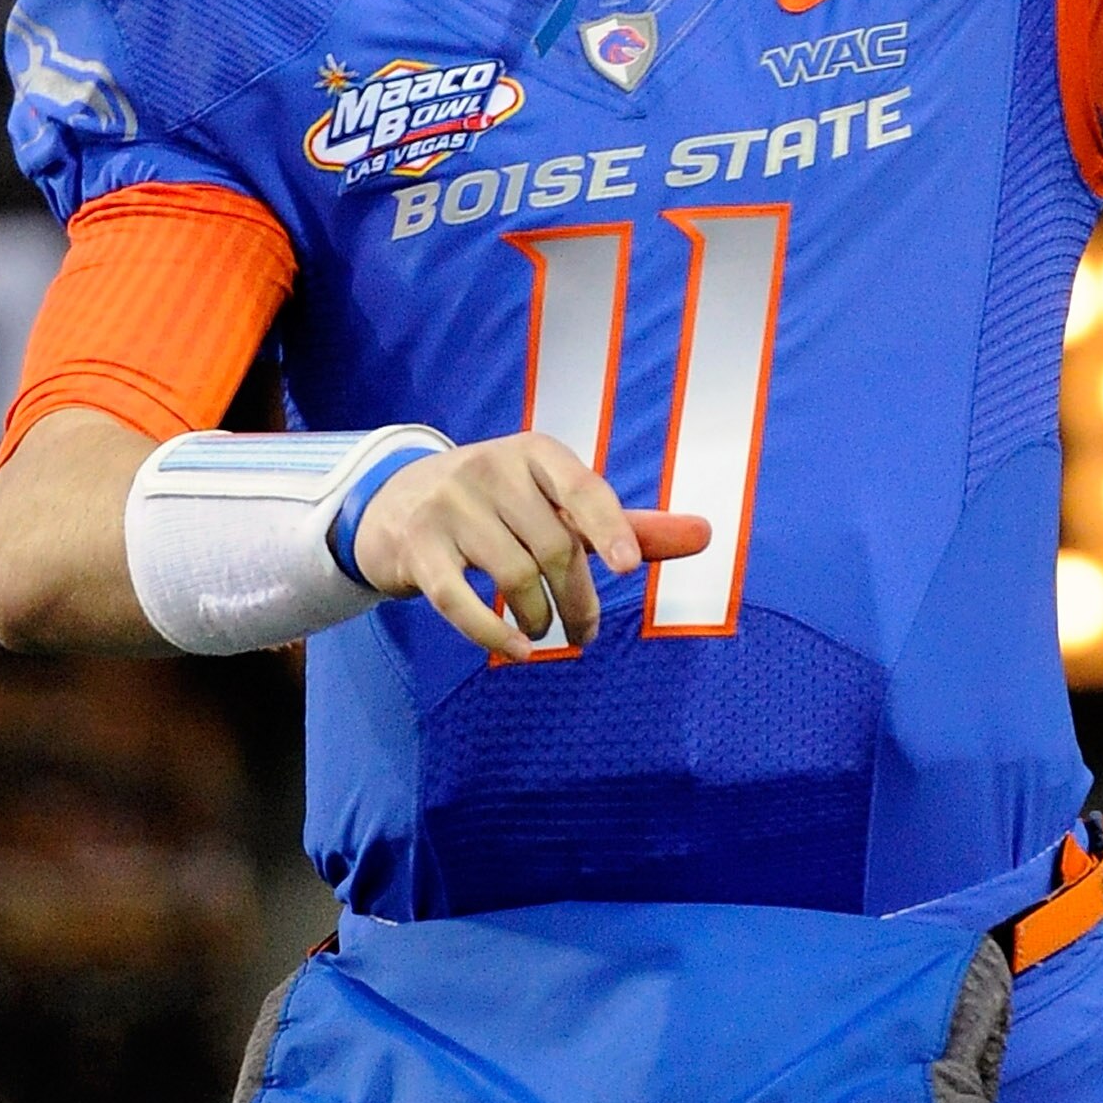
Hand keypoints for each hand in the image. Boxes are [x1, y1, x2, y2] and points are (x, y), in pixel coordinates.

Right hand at [351, 430, 708, 658]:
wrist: (395, 505)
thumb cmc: (500, 508)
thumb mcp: (557, 505)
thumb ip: (629, 524)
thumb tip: (706, 533)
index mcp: (535, 453)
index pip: (582, 488)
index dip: (609, 528)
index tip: (628, 567)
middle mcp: (490, 469)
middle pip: (554, 546)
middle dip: (579, 599)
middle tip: (586, 632)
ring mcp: (449, 505)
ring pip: (513, 575)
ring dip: (539, 618)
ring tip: (544, 632)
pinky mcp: (418, 547)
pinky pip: (458, 598)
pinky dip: (491, 631)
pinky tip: (516, 650)